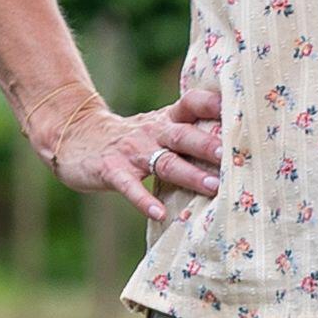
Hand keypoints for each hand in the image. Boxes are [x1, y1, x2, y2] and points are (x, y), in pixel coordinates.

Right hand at [46, 83, 222, 224]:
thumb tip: (237, 144)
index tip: (240, 110)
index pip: (192, 104)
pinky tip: (159, 214)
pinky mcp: (112, 170)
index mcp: (167, 119)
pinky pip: (130, 187)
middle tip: (231, 155)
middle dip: (208, 144)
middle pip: (184, 135)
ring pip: (164, 162)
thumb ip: (190, 132)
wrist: (77, 137)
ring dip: (189, 174)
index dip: (213, 105)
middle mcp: (153, 131)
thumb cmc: (131, 139)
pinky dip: (144, 200)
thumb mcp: (159, 128)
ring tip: (213, 187)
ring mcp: (132, 151)